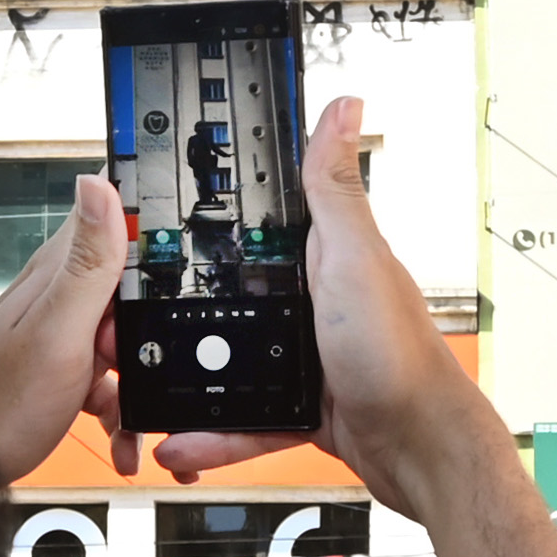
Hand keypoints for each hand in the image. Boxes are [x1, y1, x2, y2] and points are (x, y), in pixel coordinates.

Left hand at [0, 171, 139, 479]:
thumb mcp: (56, 329)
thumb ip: (87, 262)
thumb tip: (98, 182)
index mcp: (62, 272)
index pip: (115, 213)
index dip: (156, 211)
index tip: (193, 227)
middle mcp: (64, 294)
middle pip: (137, 282)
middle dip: (163, 313)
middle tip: (162, 349)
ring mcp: (65, 333)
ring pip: (130, 337)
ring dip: (144, 375)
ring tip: (142, 408)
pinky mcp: (66, 369)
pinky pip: (112, 380)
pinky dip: (123, 409)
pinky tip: (123, 437)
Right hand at [146, 98, 505, 518]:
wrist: (420, 450)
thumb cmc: (399, 357)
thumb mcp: (355, 259)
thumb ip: (335, 190)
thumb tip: (341, 106)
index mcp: (329, 257)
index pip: (265, 222)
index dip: (219, 216)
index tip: (167, 216)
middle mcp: (318, 302)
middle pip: (236, 293)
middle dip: (187, 306)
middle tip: (137, 313)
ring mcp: (309, 357)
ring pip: (234, 361)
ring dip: (192, 381)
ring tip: (148, 388)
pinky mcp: (304, 406)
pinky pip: (247, 416)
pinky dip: (217, 431)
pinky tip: (184, 439)